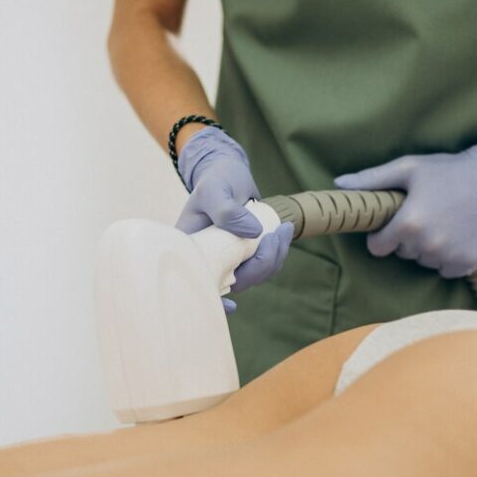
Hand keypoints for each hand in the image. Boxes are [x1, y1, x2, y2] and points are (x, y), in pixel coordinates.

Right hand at [175, 127, 292, 312]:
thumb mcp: (215, 189)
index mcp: (192, 249)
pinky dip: (275, 255)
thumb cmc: (215, 179)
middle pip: (236, 282)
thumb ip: (227, 210)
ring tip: (284, 229)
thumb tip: (253, 233)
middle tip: (280, 232)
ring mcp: (225, 261)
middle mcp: (207, 260)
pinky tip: (280, 236)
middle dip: (263, 264)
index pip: (199, 283)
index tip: (232, 304)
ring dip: (274, 258)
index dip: (214, 299)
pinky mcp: (242, 258)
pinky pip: (261, 267)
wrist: (226, 171)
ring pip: (252, 276)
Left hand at [333, 117, 476, 278]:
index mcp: (409, 224)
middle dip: (408, 239)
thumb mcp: (408, 168)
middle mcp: (427, 245)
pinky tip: (456, 235)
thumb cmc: (447, 171)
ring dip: (428, 248)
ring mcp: (448, 256)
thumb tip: (340, 184)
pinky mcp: (467, 263)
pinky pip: (446, 269)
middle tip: (425, 215)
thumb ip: (372, 179)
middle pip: (403, 253)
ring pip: (424, 261)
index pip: (378, 247)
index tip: (393, 225)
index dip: (382, 236)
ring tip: (443, 223)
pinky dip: (448, 258)